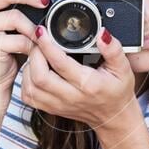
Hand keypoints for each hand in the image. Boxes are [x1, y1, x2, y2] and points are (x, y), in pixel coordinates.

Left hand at [21, 25, 137, 132]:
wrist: (113, 116)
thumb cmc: (117, 91)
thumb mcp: (123, 68)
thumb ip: (114, 50)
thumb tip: (102, 34)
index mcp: (88, 84)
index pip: (60, 63)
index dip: (47, 45)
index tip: (42, 31)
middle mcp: (70, 97)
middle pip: (39, 76)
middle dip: (34, 54)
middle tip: (38, 41)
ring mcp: (58, 105)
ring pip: (30, 87)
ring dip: (28, 67)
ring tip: (37, 54)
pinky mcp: (50, 109)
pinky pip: (29, 96)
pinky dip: (26, 81)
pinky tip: (34, 70)